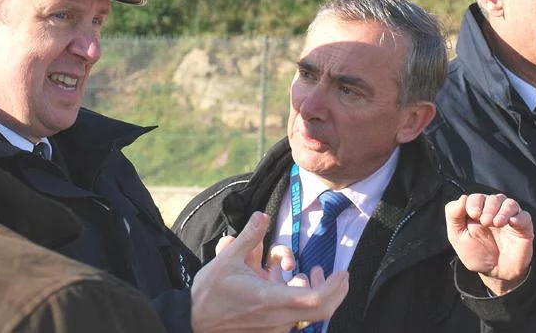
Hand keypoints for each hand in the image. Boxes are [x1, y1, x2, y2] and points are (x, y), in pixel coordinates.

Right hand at [191, 212, 348, 332]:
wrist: (192, 322)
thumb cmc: (209, 293)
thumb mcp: (227, 260)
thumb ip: (248, 237)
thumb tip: (261, 215)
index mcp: (270, 299)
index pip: (315, 300)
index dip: (334, 287)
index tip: (342, 273)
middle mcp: (276, 317)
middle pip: (321, 311)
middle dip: (335, 292)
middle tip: (340, 276)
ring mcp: (274, 328)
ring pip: (308, 315)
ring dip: (313, 293)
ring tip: (305, 273)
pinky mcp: (269, 332)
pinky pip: (294, 319)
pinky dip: (298, 301)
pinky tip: (285, 284)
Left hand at [445, 193, 533, 295]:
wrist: (495, 274)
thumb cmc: (476, 254)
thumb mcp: (457, 236)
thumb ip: (454, 216)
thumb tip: (462, 198)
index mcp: (478, 211)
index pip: (477, 197)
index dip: (475, 202)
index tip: (473, 214)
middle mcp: (495, 212)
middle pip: (494, 198)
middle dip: (488, 207)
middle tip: (485, 222)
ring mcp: (510, 219)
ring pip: (510, 203)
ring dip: (502, 211)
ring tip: (496, 223)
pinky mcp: (523, 229)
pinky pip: (525, 216)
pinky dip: (519, 217)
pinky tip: (512, 223)